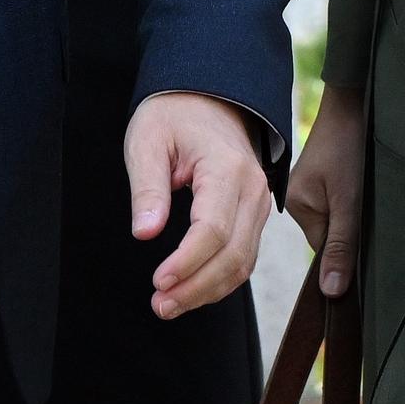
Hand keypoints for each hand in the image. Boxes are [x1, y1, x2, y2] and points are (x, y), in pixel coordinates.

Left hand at [127, 91, 272, 319]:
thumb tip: (145, 233)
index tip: (158, 281)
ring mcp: (259, 203)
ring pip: (243, 261)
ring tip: (169, 305)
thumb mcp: (147, 141)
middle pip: (234, 253)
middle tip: (159, 305)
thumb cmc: (173, 116)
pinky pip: (244, 255)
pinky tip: (191, 291)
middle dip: (197, 287)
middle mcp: (253, 189)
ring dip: (208, 290)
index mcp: (227, 169)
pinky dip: (220, 280)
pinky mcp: (254, 214)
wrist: (207, 98)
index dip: (187, 262)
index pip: (213, 229)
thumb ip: (147, 188)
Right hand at [288, 81, 364, 298]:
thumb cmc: (350, 145)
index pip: (322, 249)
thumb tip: (331, 292)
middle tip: (374, 217)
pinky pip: (341, 201)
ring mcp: (312, 186)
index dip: (345, 255)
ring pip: (338, 218)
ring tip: (371, 198)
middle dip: (352, 234)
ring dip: (356, 216)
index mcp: (297, 206)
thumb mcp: (350, 201)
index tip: (368, 253)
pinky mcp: (327, 175)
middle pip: (330, 235)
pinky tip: (368, 188)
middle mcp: (300, 199)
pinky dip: (356, 201)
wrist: (356, 99)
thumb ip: (342, 245)